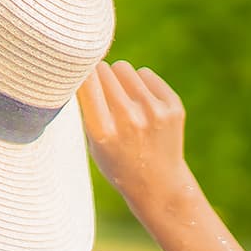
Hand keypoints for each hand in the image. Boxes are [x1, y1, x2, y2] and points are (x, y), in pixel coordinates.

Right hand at [78, 59, 193, 211]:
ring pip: (124, 68)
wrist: (158, 183)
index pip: (85, 80)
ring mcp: (154, 111)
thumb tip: (83, 66)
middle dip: (99, 78)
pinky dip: (140, 84)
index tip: (77, 76)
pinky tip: (143, 105)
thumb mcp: (93, 141)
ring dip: (119, 79)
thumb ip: (88, 107)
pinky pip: (145, 74)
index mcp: (103, 131)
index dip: (79, 74)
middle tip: (102, 95)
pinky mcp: (173, 106)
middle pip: (103, 70)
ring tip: (123, 101)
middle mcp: (129, 118)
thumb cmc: (116, 160)